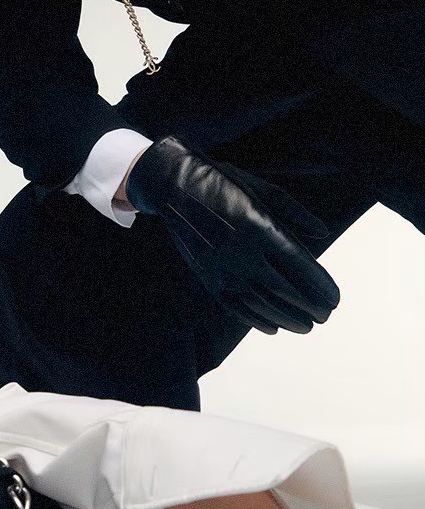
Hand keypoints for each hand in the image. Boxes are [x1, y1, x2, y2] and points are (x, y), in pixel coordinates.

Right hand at [124, 137, 338, 333]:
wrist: (173, 185)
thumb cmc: (223, 181)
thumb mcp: (262, 188)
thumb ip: (295, 212)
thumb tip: (323, 232)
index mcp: (261, 228)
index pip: (300, 267)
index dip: (320, 287)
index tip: (334, 299)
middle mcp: (243, 252)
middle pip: (284, 291)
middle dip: (309, 308)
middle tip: (324, 316)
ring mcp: (223, 267)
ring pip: (261, 304)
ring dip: (286, 319)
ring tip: (304, 326)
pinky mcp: (207, 275)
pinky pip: (234, 305)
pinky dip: (255, 319)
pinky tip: (272, 327)